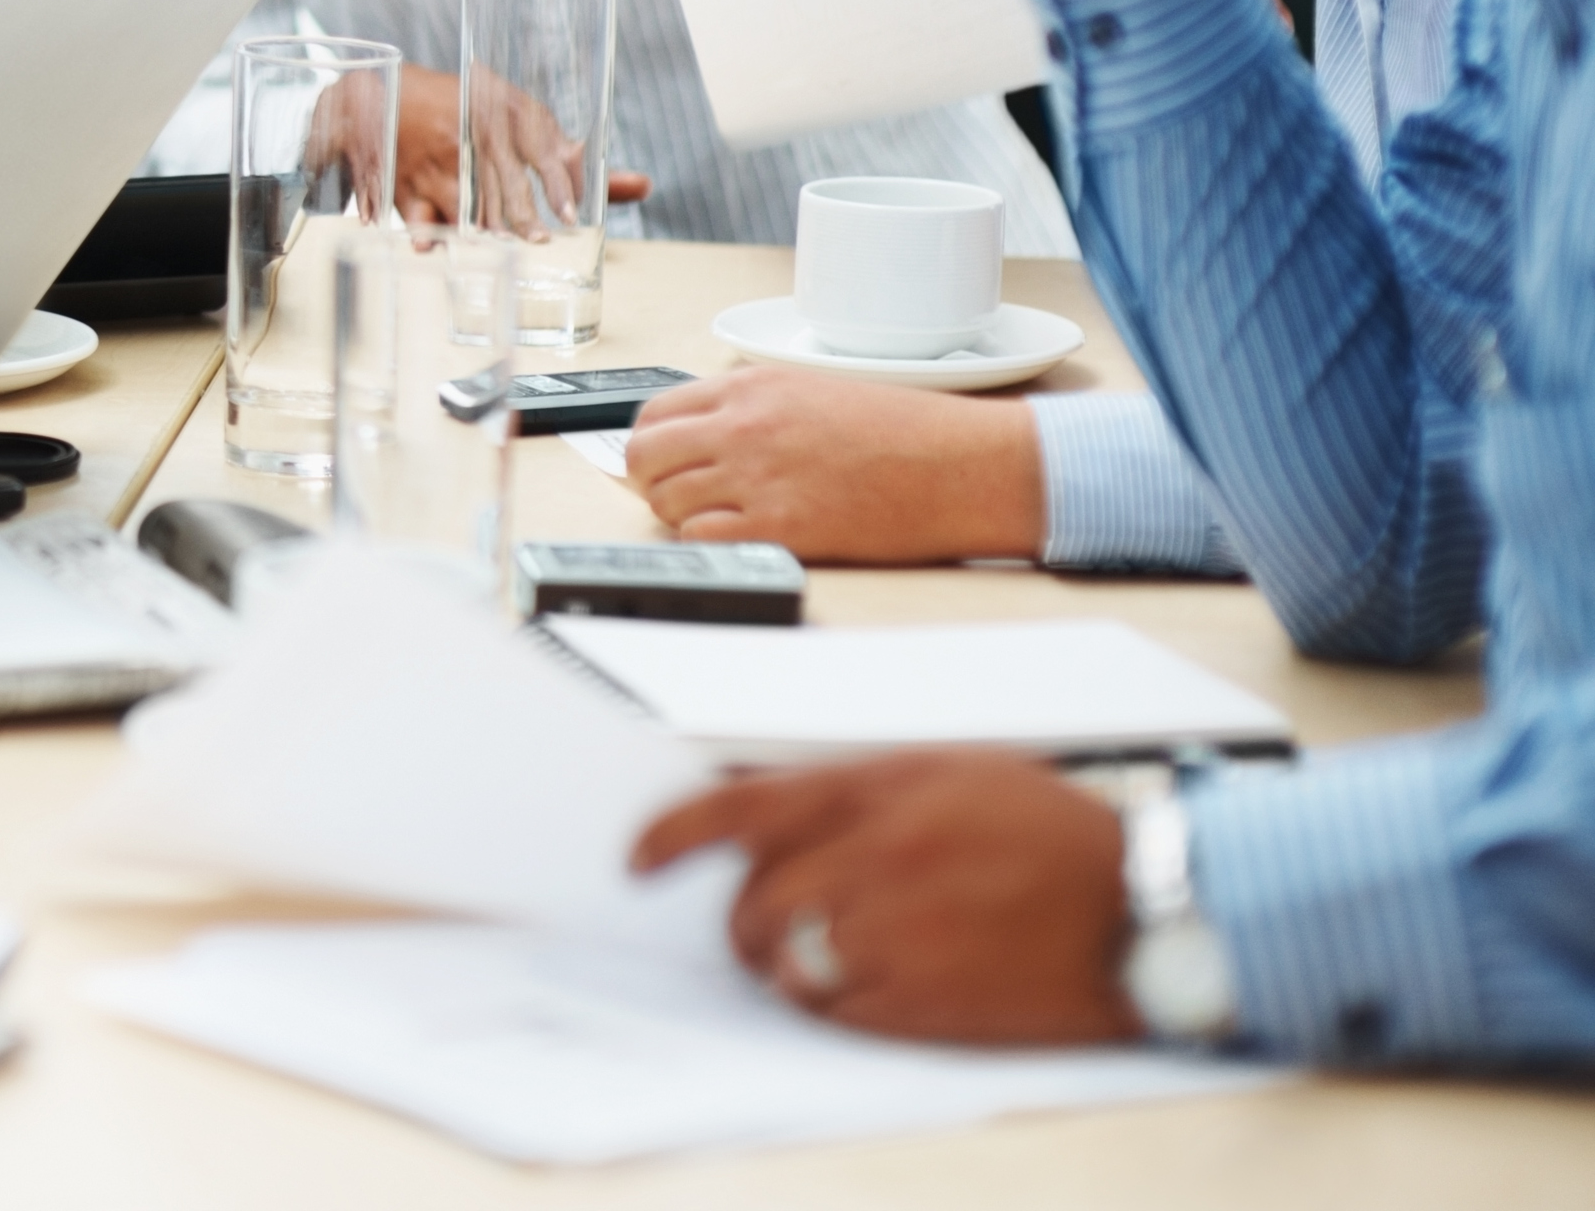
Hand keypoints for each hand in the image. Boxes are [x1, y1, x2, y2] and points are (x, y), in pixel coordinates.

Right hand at [395, 64, 649, 224]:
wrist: (391, 95)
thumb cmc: (470, 113)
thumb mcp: (520, 121)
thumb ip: (571, 160)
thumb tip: (641, 187)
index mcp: (506, 117)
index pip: (537, 150)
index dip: (555, 183)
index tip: (570, 213)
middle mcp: (473, 138)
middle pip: (502, 181)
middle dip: (520, 212)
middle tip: (539, 240)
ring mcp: (438, 164)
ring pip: (464, 202)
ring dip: (480, 227)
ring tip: (499, 249)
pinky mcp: (409, 188)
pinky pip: (416, 215)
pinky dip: (422, 232)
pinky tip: (430, 248)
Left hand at [625, 368, 1047, 562]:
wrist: (961, 465)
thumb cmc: (905, 432)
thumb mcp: (814, 393)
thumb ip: (751, 410)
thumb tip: (701, 441)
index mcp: (750, 387)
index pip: (654, 414)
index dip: (654, 444)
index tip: (664, 462)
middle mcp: (743, 426)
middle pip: (645, 457)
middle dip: (653, 481)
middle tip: (682, 495)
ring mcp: (757, 476)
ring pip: (665, 502)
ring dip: (683, 515)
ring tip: (726, 517)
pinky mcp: (779, 527)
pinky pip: (702, 538)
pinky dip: (711, 542)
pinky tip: (745, 536)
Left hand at [633, 751, 1138, 1044]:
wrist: (1144, 908)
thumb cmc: (1054, 835)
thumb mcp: (951, 773)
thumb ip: (859, 789)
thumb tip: (772, 810)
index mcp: (880, 790)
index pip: (741, 809)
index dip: (674, 835)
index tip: (638, 859)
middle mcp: (876, 858)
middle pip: (755, 900)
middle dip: (746, 920)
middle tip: (760, 928)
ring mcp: (897, 933)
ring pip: (789, 962)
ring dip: (791, 966)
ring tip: (827, 958)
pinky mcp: (923, 1001)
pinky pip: (837, 1010)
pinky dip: (838, 1003)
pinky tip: (877, 985)